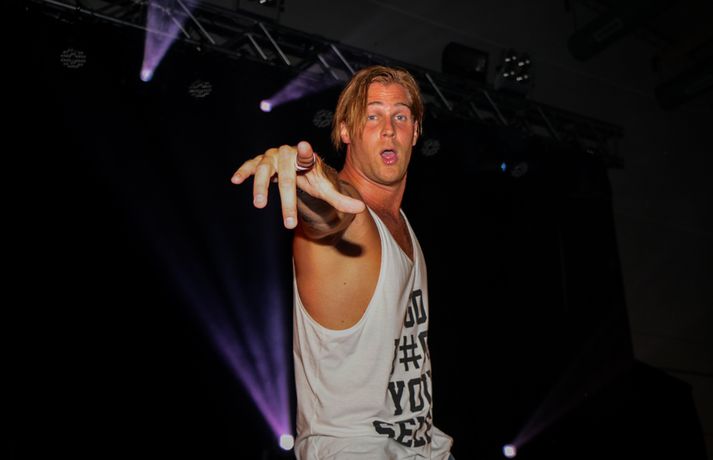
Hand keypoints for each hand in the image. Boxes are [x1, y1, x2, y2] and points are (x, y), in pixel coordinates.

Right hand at [231, 141, 364, 228]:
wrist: (298, 165)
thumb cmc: (312, 177)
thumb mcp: (325, 188)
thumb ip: (340, 199)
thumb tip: (361, 209)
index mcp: (306, 159)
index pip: (307, 156)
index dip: (306, 153)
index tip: (305, 147)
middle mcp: (288, 155)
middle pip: (287, 176)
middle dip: (287, 201)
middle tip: (290, 224)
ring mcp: (272, 157)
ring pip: (264, 169)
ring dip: (260, 186)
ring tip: (259, 205)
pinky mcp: (260, 162)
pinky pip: (250, 165)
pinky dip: (243, 171)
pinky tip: (235, 180)